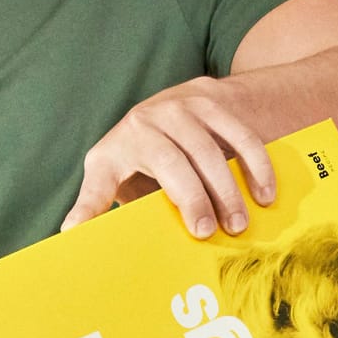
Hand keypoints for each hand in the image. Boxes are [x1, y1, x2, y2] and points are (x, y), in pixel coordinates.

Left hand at [61, 76, 275, 237]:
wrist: (174, 105)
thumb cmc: (139, 159)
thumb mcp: (114, 177)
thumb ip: (100, 203)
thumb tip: (73, 235)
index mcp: (114, 149)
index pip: (101, 180)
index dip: (91, 204)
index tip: (80, 230)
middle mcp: (143, 122)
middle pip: (173, 164)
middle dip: (192, 199)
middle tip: (206, 232)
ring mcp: (181, 108)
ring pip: (210, 150)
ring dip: (228, 190)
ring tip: (238, 224)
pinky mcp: (212, 102)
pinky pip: (240, 136)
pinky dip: (255, 167)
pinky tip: (264, 195)